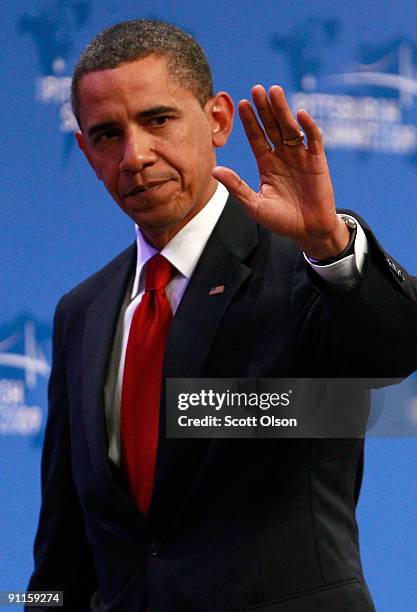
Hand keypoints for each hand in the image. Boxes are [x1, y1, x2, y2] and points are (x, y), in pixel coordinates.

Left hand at [212, 85, 349, 259]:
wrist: (309, 232)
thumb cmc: (281, 221)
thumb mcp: (254, 205)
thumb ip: (236, 187)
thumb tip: (215, 170)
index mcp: (267, 164)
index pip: (257, 137)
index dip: (250, 122)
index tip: (242, 104)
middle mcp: (283, 156)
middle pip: (272, 127)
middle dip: (265, 109)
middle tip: (257, 89)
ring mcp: (301, 157)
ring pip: (290, 128)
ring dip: (283, 110)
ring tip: (275, 92)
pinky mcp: (318, 161)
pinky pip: (313, 140)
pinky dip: (308, 127)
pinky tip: (301, 114)